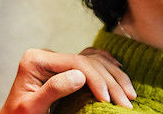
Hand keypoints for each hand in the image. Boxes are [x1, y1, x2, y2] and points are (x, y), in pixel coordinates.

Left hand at [0, 47, 136, 113]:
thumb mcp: (32, 107)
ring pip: (93, 60)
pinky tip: (118, 70)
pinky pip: (90, 61)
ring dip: (114, 76)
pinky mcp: (63, 68)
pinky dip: (106, 66)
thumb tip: (80, 76)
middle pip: (87, 61)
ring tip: (130, 94)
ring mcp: (56, 60)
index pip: (75, 62)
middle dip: (109, 82)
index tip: (108, 99)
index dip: (96, 80)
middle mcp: (46, 55)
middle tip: (125, 102)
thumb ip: (53, 89)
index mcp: (35, 60)